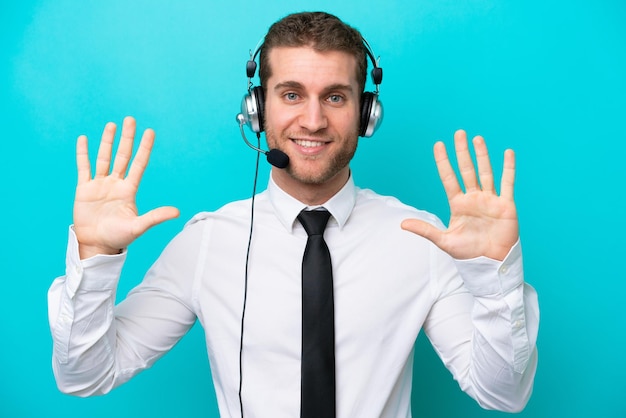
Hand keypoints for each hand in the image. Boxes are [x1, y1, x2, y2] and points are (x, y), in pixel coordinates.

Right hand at [73, 116, 179, 258]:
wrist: (96, 245)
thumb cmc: (118, 237)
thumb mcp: (139, 226)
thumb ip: (155, 216)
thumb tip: (177, 212)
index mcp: (129, 190)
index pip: (139, 164)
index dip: (144, 148)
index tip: (150, 132)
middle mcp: (116, 183)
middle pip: (123, 156)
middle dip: (127, 138)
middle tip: (131, 119)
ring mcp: (100, 184)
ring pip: (104, 157)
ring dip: (107, 141)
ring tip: (112, 125)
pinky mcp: (84, 189)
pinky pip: (84, 167)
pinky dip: (83, 153)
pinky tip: (84, 139)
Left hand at [401, 130, 517, 260]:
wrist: (491, 264)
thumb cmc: (468, 253)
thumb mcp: (444, 241)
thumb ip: (425, 230)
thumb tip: (402, 224)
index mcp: (458, 204)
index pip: (449, 178)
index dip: (443, 162)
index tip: (438, 145)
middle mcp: (473, 198)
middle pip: (466, 170)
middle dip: (462, 152)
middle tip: (459, 133)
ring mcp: (489, 200)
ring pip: (485, 172)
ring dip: (482, 155)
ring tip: (477, 139)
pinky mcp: (505, 205)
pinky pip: (507, 183)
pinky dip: (508, 168)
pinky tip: (507, 153)